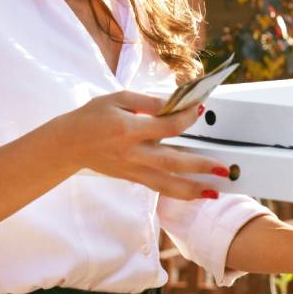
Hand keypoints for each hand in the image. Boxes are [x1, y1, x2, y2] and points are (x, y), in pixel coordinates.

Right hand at [56, 90, 229, 200]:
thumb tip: (176, 102)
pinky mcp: (131, 178)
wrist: (67, 144)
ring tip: (215, 192)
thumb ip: (148, 102)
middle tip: (224, 168)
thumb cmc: (93, 116)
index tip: (201, 109)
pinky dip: (178, 193)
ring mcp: (132, 169)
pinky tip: (195, 194)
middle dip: (200, 166)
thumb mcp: (118, 99)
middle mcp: (132, 153)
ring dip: (193, 189)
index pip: (167, 127)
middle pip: (172, 162)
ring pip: (166, 184)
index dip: (187, 118)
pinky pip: (158, 188)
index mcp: (128, 130)